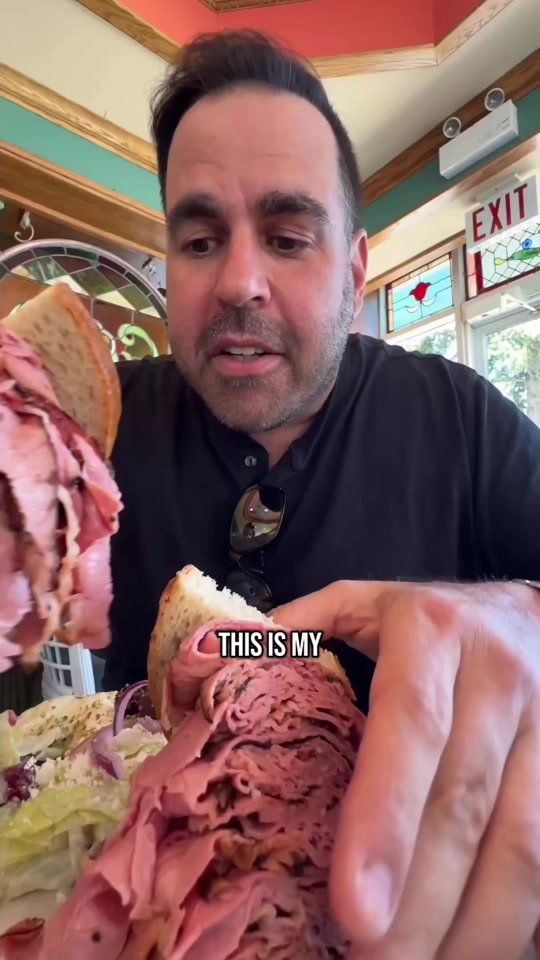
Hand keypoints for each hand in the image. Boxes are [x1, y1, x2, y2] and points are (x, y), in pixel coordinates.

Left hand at [273, 580, 539, 959]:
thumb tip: (202, 667)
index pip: (411, 728)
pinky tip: (467, 951)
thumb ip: (289, 632)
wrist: (528, 615)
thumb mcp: (362, 604)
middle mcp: (499, 679)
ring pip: (521, 844)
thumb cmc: (432, 619)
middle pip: (464, 804)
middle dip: (420, 901)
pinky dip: (512, 919)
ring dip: (471, 927)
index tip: (352, 907)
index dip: (384, 819)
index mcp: (434, 633)